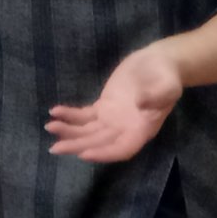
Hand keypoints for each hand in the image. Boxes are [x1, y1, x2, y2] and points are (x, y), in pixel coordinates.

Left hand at [46, 45, 183, 161]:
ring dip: (70, 131)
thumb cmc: (166, 76)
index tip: (84, 154)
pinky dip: (70, 115)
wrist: (159, 63)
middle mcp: (126, 129)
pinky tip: (55, 112)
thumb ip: (156, 96)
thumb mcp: (167, 85)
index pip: (122, 149)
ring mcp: (113, 119)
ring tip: (49, 128)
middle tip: (54, 148)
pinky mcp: (104, 106)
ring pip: (89, 131)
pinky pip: (85, 115)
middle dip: (78, 145)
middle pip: (99, 143)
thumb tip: (141, 103)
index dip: (104, 153)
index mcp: (142, 129)